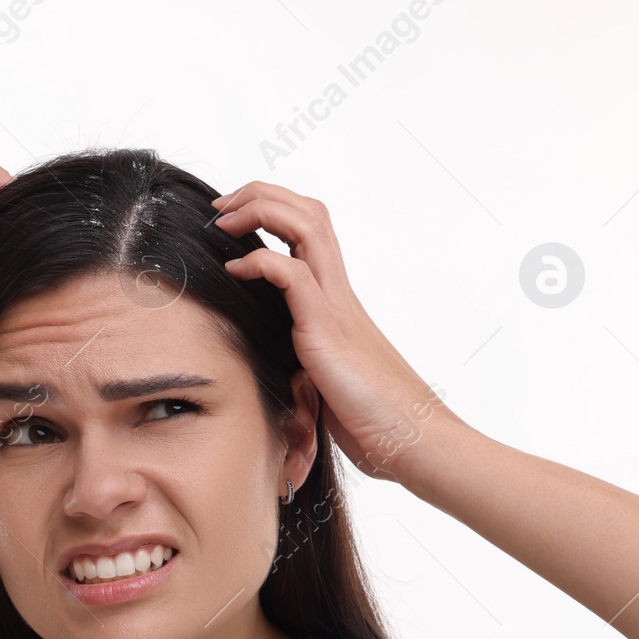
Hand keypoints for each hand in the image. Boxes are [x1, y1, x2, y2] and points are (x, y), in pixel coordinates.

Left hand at [212, 181, 456, 482]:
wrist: (416, 443)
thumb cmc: (377, 422)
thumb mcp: (326, 383)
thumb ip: (304, 365)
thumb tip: (277, 374)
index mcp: (337, 301)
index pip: (310, 229)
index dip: (272, 210)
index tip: (232, 219)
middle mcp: (339, 294)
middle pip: (308, 212)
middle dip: (261, 195)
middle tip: (222, 208)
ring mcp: (335, 308)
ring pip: (306, 226)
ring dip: (260, 210)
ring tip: (225, 220)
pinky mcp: (326, 332)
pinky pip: (293, 275)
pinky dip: (260, 261)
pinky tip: (236, 270)